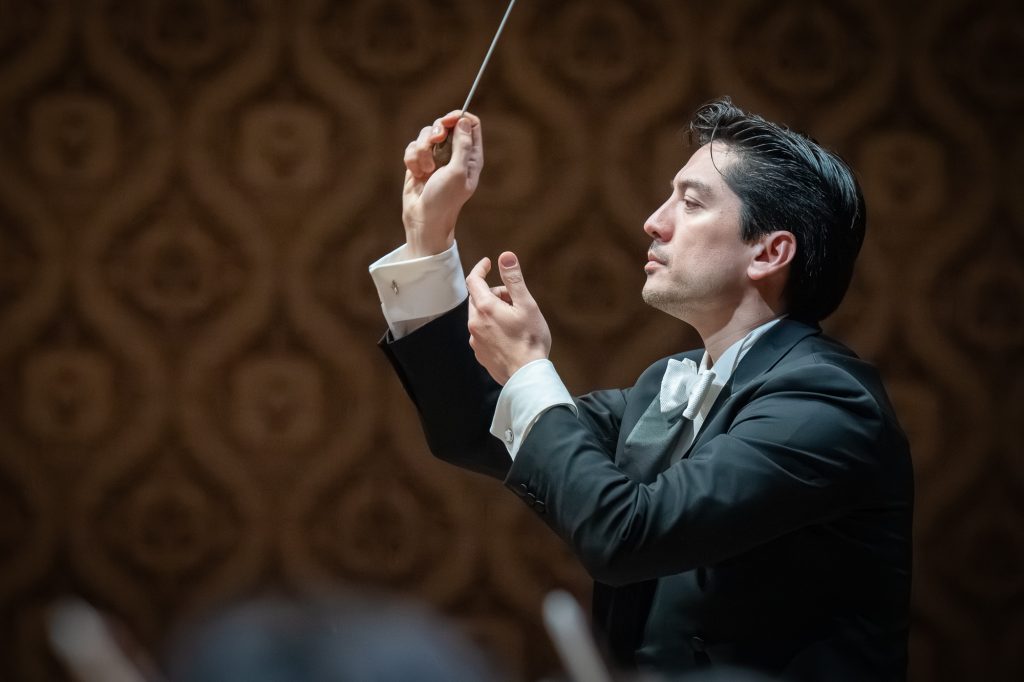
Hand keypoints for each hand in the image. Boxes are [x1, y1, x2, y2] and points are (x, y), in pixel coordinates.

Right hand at [402, 110, 482, 257]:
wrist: (423, 218)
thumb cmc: (445, 199)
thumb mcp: (458, 172)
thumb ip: (462, 145)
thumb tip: (464, 121)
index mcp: (470, 156)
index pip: (471, 125)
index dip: (460, 117)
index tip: (448, 121)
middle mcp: (454, 153)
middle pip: (446, 124)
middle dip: (437, 130)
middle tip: (436, 140)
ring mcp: (436, 157)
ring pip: (426, 134)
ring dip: (422, 150)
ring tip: (426, 170)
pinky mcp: (419, 162)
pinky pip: (412, 147)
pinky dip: (412, 159)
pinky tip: (416, 174)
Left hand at [466, 252, 550, 384]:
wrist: (527, 375)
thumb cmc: (530, 339)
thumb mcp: (526, 305)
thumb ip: (514, 279)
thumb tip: (505, 256)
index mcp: (484, 308)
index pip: (474, 280)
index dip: (481, 268)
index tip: (489, 263)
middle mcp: (474, 323)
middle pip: (477, 299)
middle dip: (494, 293)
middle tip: (514, 299)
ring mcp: (475, 340)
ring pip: (479, 316)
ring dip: (493, 311)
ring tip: (514, 318)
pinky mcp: (480, 354)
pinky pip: (482, 333)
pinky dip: (492, 326)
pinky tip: (509, 334)